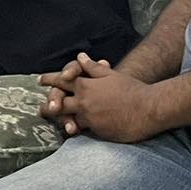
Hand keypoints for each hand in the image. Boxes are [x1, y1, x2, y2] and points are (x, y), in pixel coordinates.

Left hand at [40, 53, 162, 140]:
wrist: (150, 108)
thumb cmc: (132, 89)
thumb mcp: (111, 75)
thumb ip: (93, 68)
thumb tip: (80, 56)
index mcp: (85, 86)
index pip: (61, 81)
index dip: (50, 80)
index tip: (40, 80)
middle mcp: (84, 102)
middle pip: (59, 104)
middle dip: (49, 106)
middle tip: (41, 109)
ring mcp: (90, 118)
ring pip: (69, 119)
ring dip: (62, 121)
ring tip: (54, 123)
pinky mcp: (98, 132)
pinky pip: (84, 131)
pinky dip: (78, 130)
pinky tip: (74, 133)